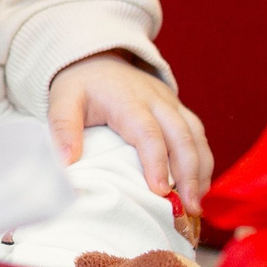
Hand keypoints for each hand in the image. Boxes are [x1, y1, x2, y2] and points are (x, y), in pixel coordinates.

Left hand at [46, 51, 212, 212]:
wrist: (97, 59)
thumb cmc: (81, 85)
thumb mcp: (63, 100)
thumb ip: (63, 128)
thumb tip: (67, 162)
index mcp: (128, 100)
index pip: (147, 132)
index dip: (156, 161)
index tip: (159, 191)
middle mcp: (156, 100)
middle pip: (181, 135)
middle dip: (189, 173)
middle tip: (190, 207)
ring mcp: (170, 103)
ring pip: (195, 135)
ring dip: (201, 170)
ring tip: (198, 204)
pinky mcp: (178, 109)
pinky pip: (197, 134)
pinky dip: (203, 162)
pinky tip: (200, 187)